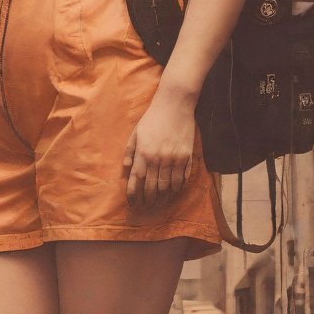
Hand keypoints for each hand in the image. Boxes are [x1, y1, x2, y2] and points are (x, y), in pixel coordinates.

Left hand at [123, 86, 196, 208]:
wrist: (175, 105)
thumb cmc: (152, 119)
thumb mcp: (135, 133)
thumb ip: (130, 152)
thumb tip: (126, 169)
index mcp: (143, 153)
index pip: (136, 180)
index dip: (133, 194)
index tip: (132, 204)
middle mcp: (158, 159)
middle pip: (153, 187)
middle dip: (148, 200)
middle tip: (146, 207)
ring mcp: (174, 159)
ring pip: (168, 186)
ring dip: (163, 198)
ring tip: (159, 204)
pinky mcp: (187, 156)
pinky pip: (183, 178)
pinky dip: (177, 188)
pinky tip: (173, 193)